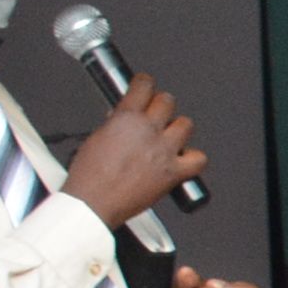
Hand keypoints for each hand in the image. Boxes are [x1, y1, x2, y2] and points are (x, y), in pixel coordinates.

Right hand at [63, 85, 202, 225]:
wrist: (93, 203)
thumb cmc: (88, 176)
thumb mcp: (96, 137)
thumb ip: (115, 124)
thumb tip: (123, 118)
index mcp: (126, 118)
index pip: (144, 85)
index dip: (145, 84)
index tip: (145, 87)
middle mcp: (148, 130)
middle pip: (168, 101)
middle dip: (160, 105)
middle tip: (154, 115)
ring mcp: (164, 151)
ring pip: (186, 124)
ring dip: (177, 128)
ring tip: (167, 136)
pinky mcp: (173, 172)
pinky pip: (198, 159)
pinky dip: (193, 158)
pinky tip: (182, 160)